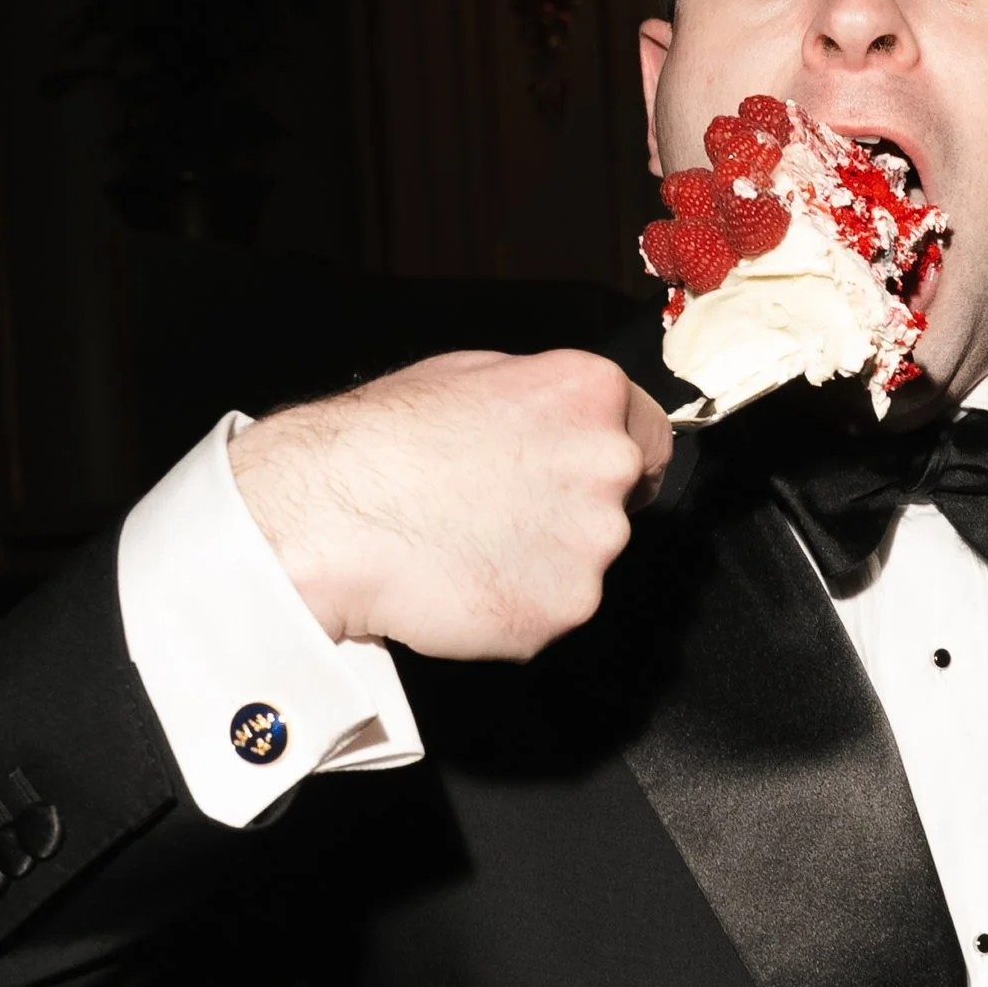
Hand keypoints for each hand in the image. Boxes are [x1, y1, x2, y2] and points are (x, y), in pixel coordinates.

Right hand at [227, 349, 673, 658]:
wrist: (336, 514)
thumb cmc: (388, 439)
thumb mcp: (473, 374)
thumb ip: (543, 401)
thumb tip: (563, 423)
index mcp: (592, 394)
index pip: (651, 436)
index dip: (619, 462)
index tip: (586, 480)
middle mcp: (608, 465)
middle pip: (619, 503)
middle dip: (573, 511)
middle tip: (502, 513)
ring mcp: (593, 544)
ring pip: (585, 562)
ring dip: (544, 562)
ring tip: (471, 545)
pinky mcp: (566, 609)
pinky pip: (552, 612)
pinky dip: (518, 606)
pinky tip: (466, 580)